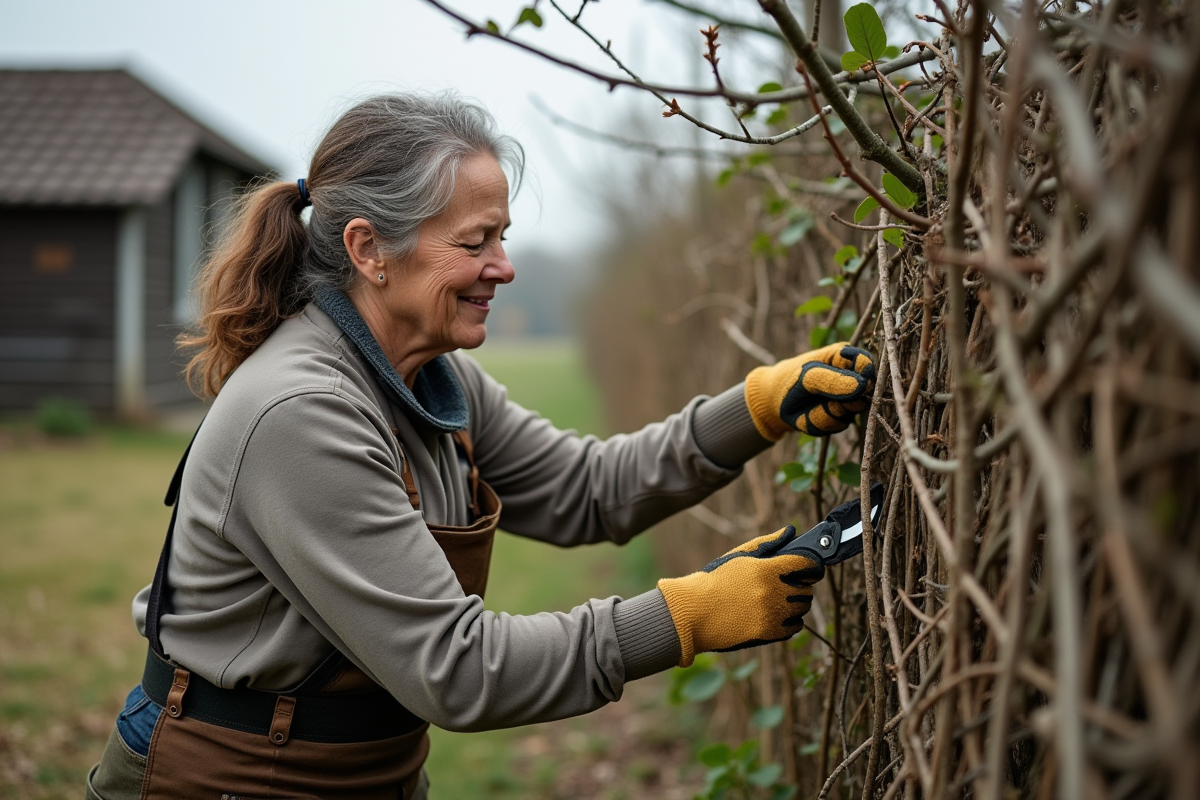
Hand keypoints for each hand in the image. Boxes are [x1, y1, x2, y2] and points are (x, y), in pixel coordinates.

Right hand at [657, 526, 823, 666]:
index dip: (812, 566)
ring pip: (802, 608)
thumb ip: (768, 543)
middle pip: (807, 589)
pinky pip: (795, 627)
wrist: (694, 610)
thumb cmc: (715, 580)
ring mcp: (771, 614)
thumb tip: (790, 531)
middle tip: (788, 586)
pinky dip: (791, 621)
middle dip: (800, 586)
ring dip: (796, 604)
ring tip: (780, 601)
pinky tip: (777, 616)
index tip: (809, 569)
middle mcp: (772, 591)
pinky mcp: (768, 633)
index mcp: (766, 569)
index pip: (806, 564)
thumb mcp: (739, 556)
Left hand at [744, 343, 875, 439]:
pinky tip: (809, 415)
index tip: (858, 385)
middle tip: (826, 400)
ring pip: (852, 411)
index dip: (865, 374)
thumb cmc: (791, 380)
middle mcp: (850, 379)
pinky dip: (821, 422)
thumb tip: (863, 386)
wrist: (775, 403)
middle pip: (866, 391)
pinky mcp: (841, 417)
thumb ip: (834, 380)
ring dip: (829, 412)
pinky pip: (838, 424)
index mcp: (844, 358)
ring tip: (812, 406)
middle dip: (846, 400)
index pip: (867, 362)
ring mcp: (848, 400)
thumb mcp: (808, 376)